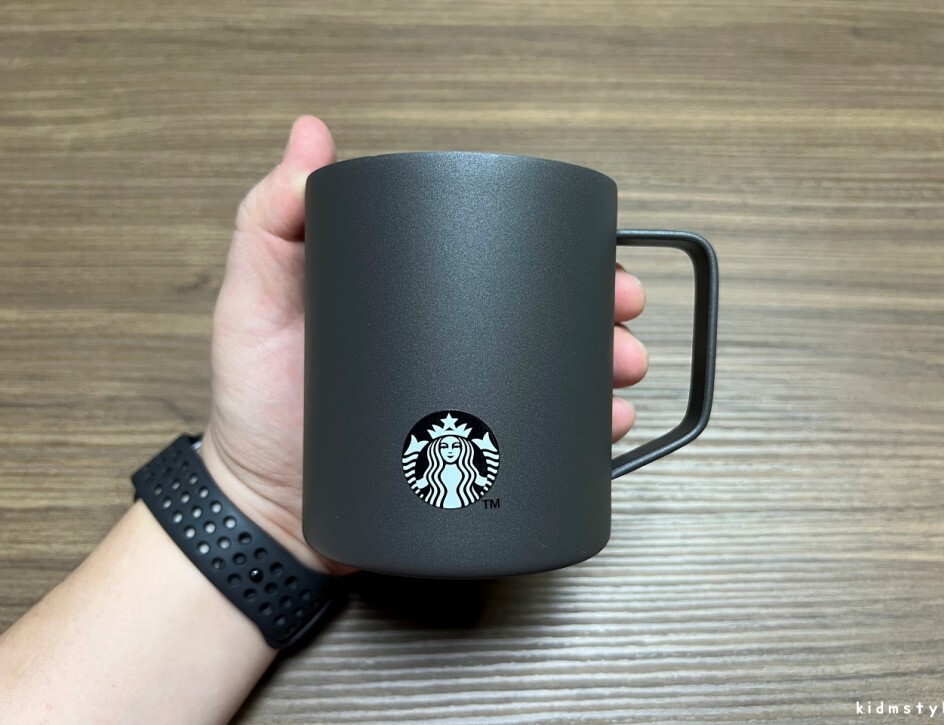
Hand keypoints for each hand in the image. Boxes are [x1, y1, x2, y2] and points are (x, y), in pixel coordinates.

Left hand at [200, 116, 648, 574]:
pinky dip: (584, 433)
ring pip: (555, 377)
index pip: (497, 262)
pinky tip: (606, 424)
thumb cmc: (255, 408)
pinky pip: (543, 444)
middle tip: (620, 314)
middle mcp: (448, 348)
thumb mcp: (255, 302)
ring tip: (621, 368)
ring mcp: (464, 406)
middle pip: (542, 318)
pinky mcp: (473, 461)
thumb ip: (271, 220)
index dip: (555, 251)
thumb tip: (308, 134)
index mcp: (412, 302)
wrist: (269, 512)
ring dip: (603, 366)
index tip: (592, 248)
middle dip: (597, 311)